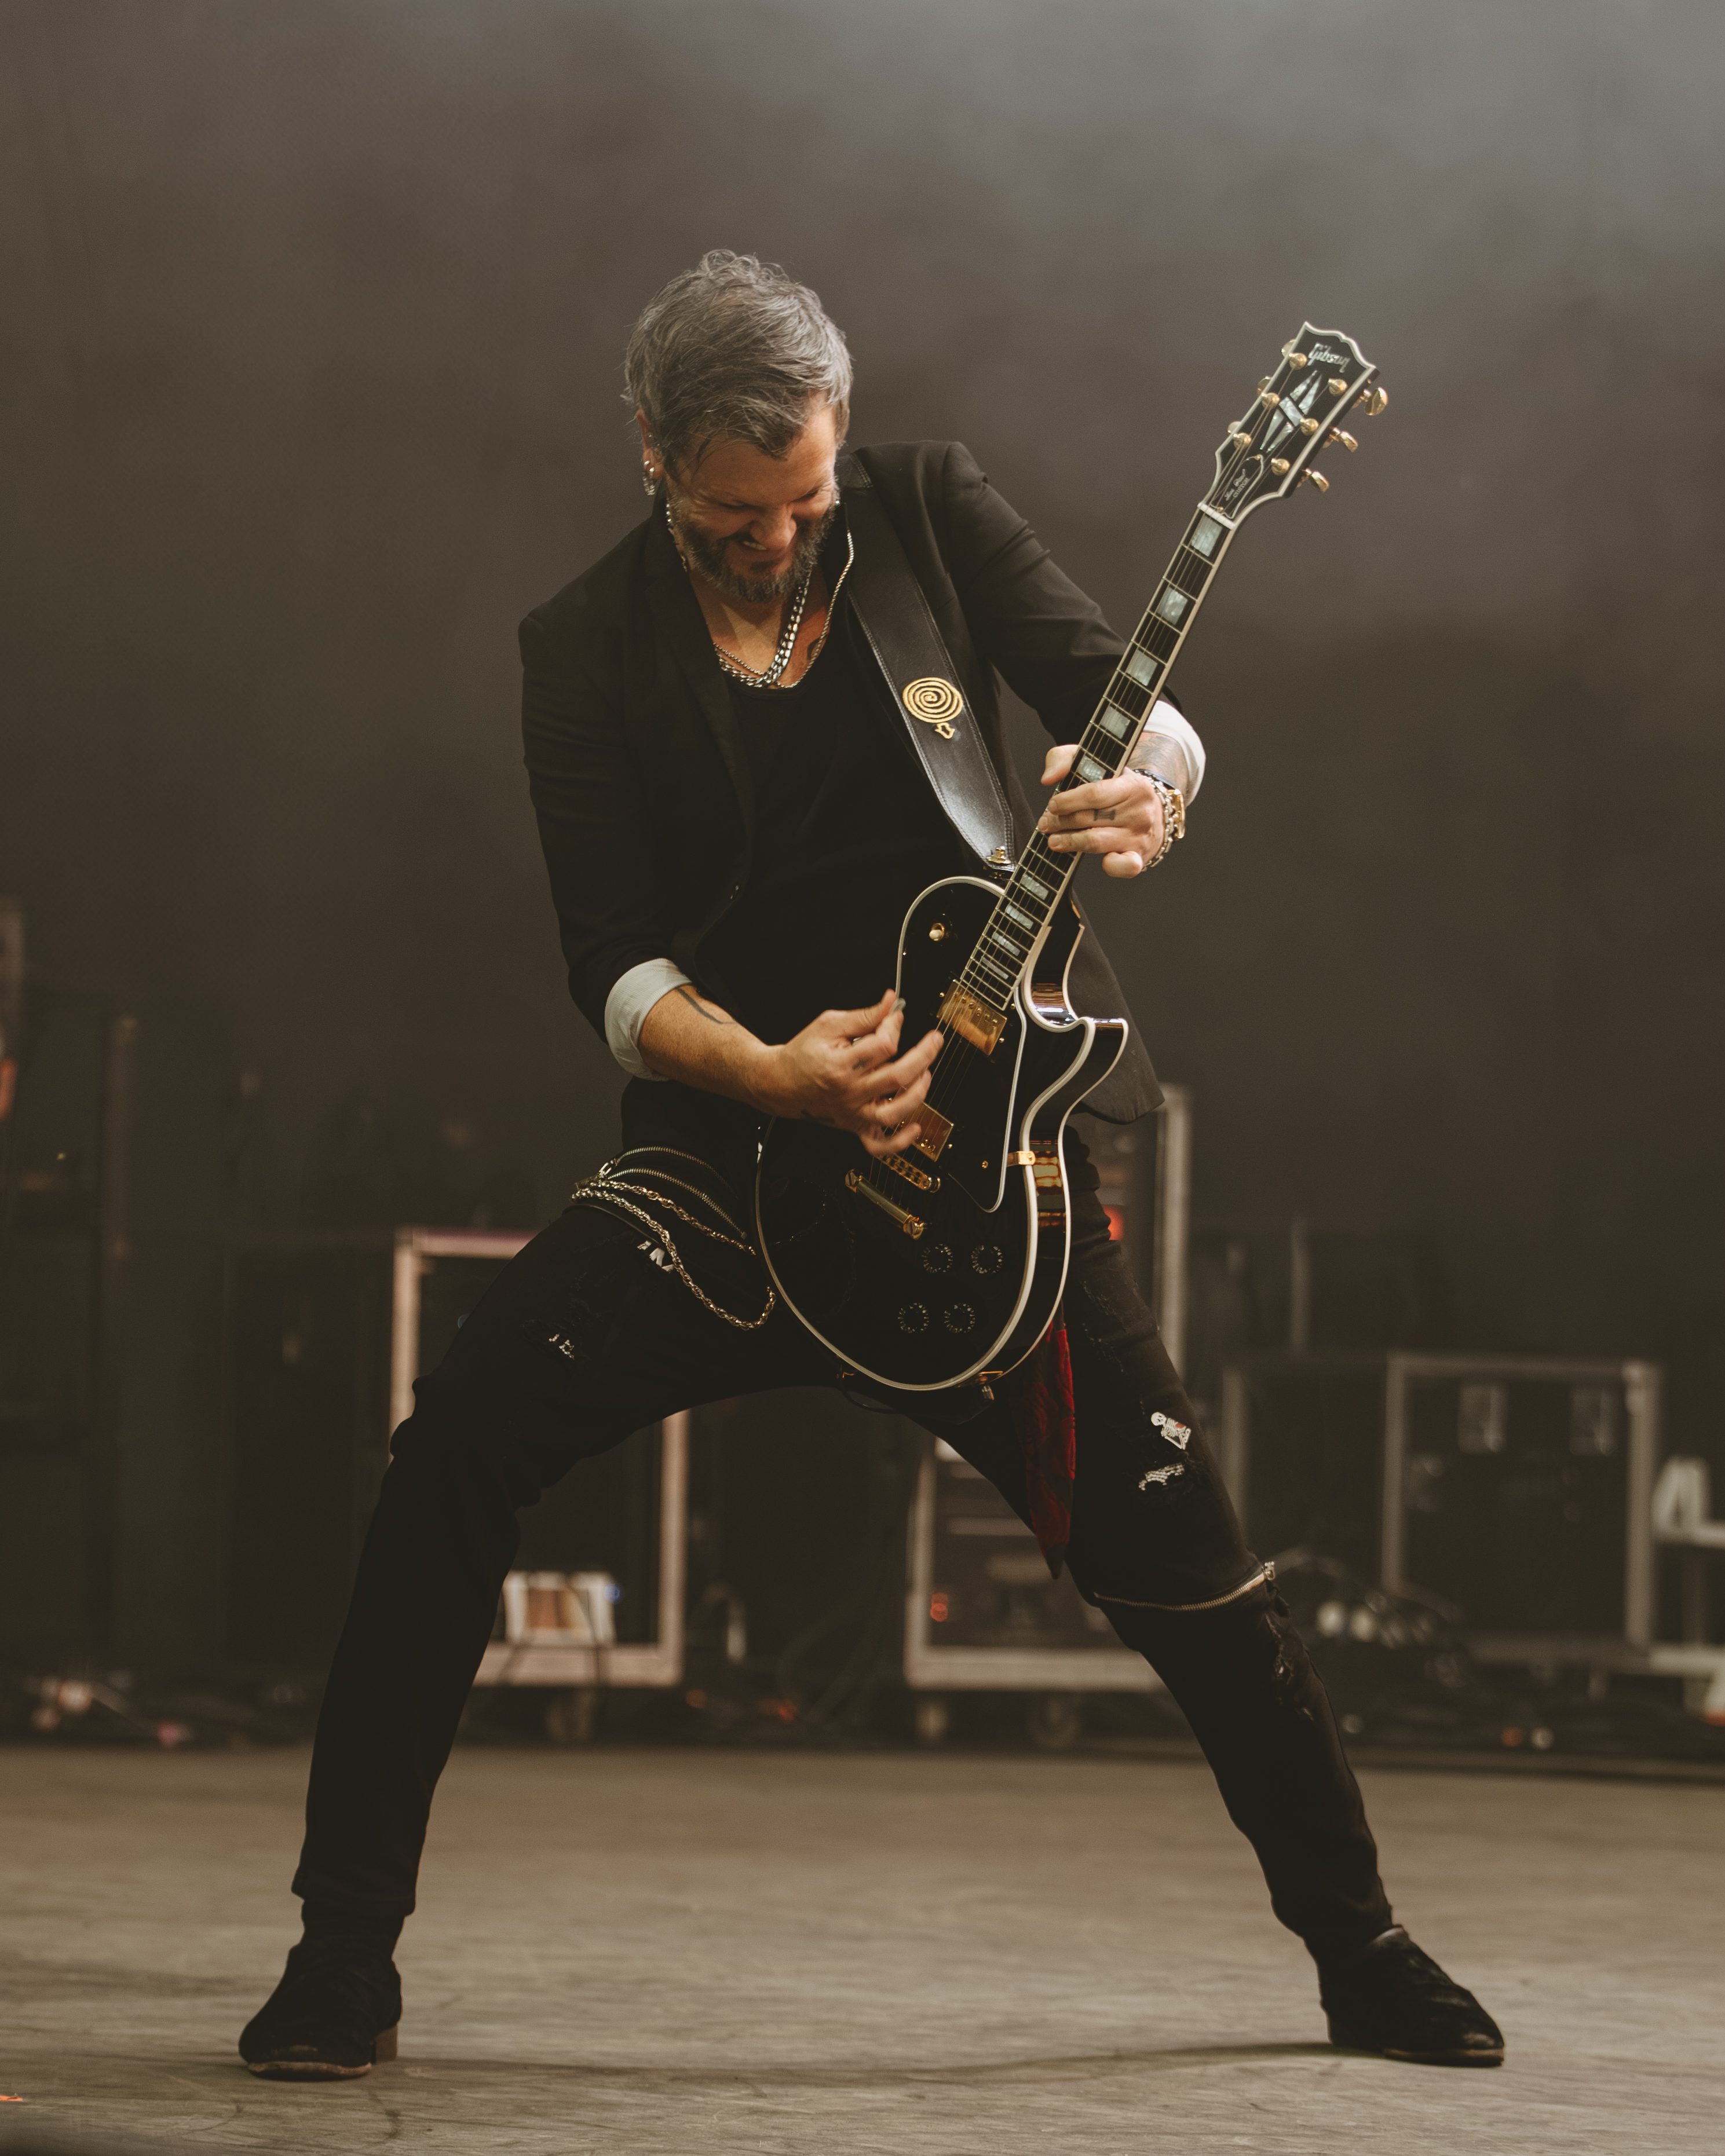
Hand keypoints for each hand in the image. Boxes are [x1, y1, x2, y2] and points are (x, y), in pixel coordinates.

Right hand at [755, 989, 942, 1155]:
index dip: (895, 1026)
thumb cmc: (803, 1053)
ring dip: (918, 1094)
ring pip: (894, 1112)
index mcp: (840, 1065)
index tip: (895, 1017)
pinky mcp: (854, 1125)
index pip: (883, 1045)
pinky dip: (899, 1142)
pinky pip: (878, 1145)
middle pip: (897, 1077)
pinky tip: (914, 1127)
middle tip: (934, 1041)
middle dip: (923, 1055)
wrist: (779, 1082)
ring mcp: (853, 1112)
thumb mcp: (828, 1025)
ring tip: (926, 1075)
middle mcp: (848, 1092)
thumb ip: (864, 1016)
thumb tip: (891, 1003)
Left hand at [1037, 745, 1165, 877]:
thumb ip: (1066, 759)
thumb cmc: (1118, 788)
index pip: (1095, 793)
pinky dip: (1111, 866)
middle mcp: (1138, 811)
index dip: (1068, 801)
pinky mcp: (1139, 857)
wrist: (1155, 812)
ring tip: (1054, 841)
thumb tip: (1048, 778)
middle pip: (1090, 818)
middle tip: (1045, 823)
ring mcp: (1139, 836)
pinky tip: (1099, 860)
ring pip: (1096, 842)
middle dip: (1061, 822)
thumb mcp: (1097, 764)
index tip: (1053, 805)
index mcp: (1131, 784)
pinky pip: (1125, 867)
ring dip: (1070, 842)